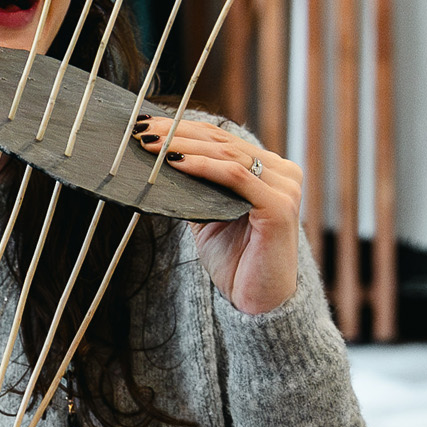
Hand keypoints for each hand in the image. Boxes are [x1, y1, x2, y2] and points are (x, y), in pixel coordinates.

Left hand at [134, 116, 302, 315]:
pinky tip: (176, 162)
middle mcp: (282, 172)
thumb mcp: (209, 215)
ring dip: (184, 146)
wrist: (256, 302)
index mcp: (269, 170)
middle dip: (178, 132)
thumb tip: (159, 159)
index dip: (183, 128)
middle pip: (222, 141)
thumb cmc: (235, 262)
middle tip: (142, 129)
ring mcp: (284, 187)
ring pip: (227, 154)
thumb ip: (197, 187)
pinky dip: (203, 167)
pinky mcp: (279, 206)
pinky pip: (235, 177)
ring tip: (151, 145)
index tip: (147, 125)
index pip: (221, 139)